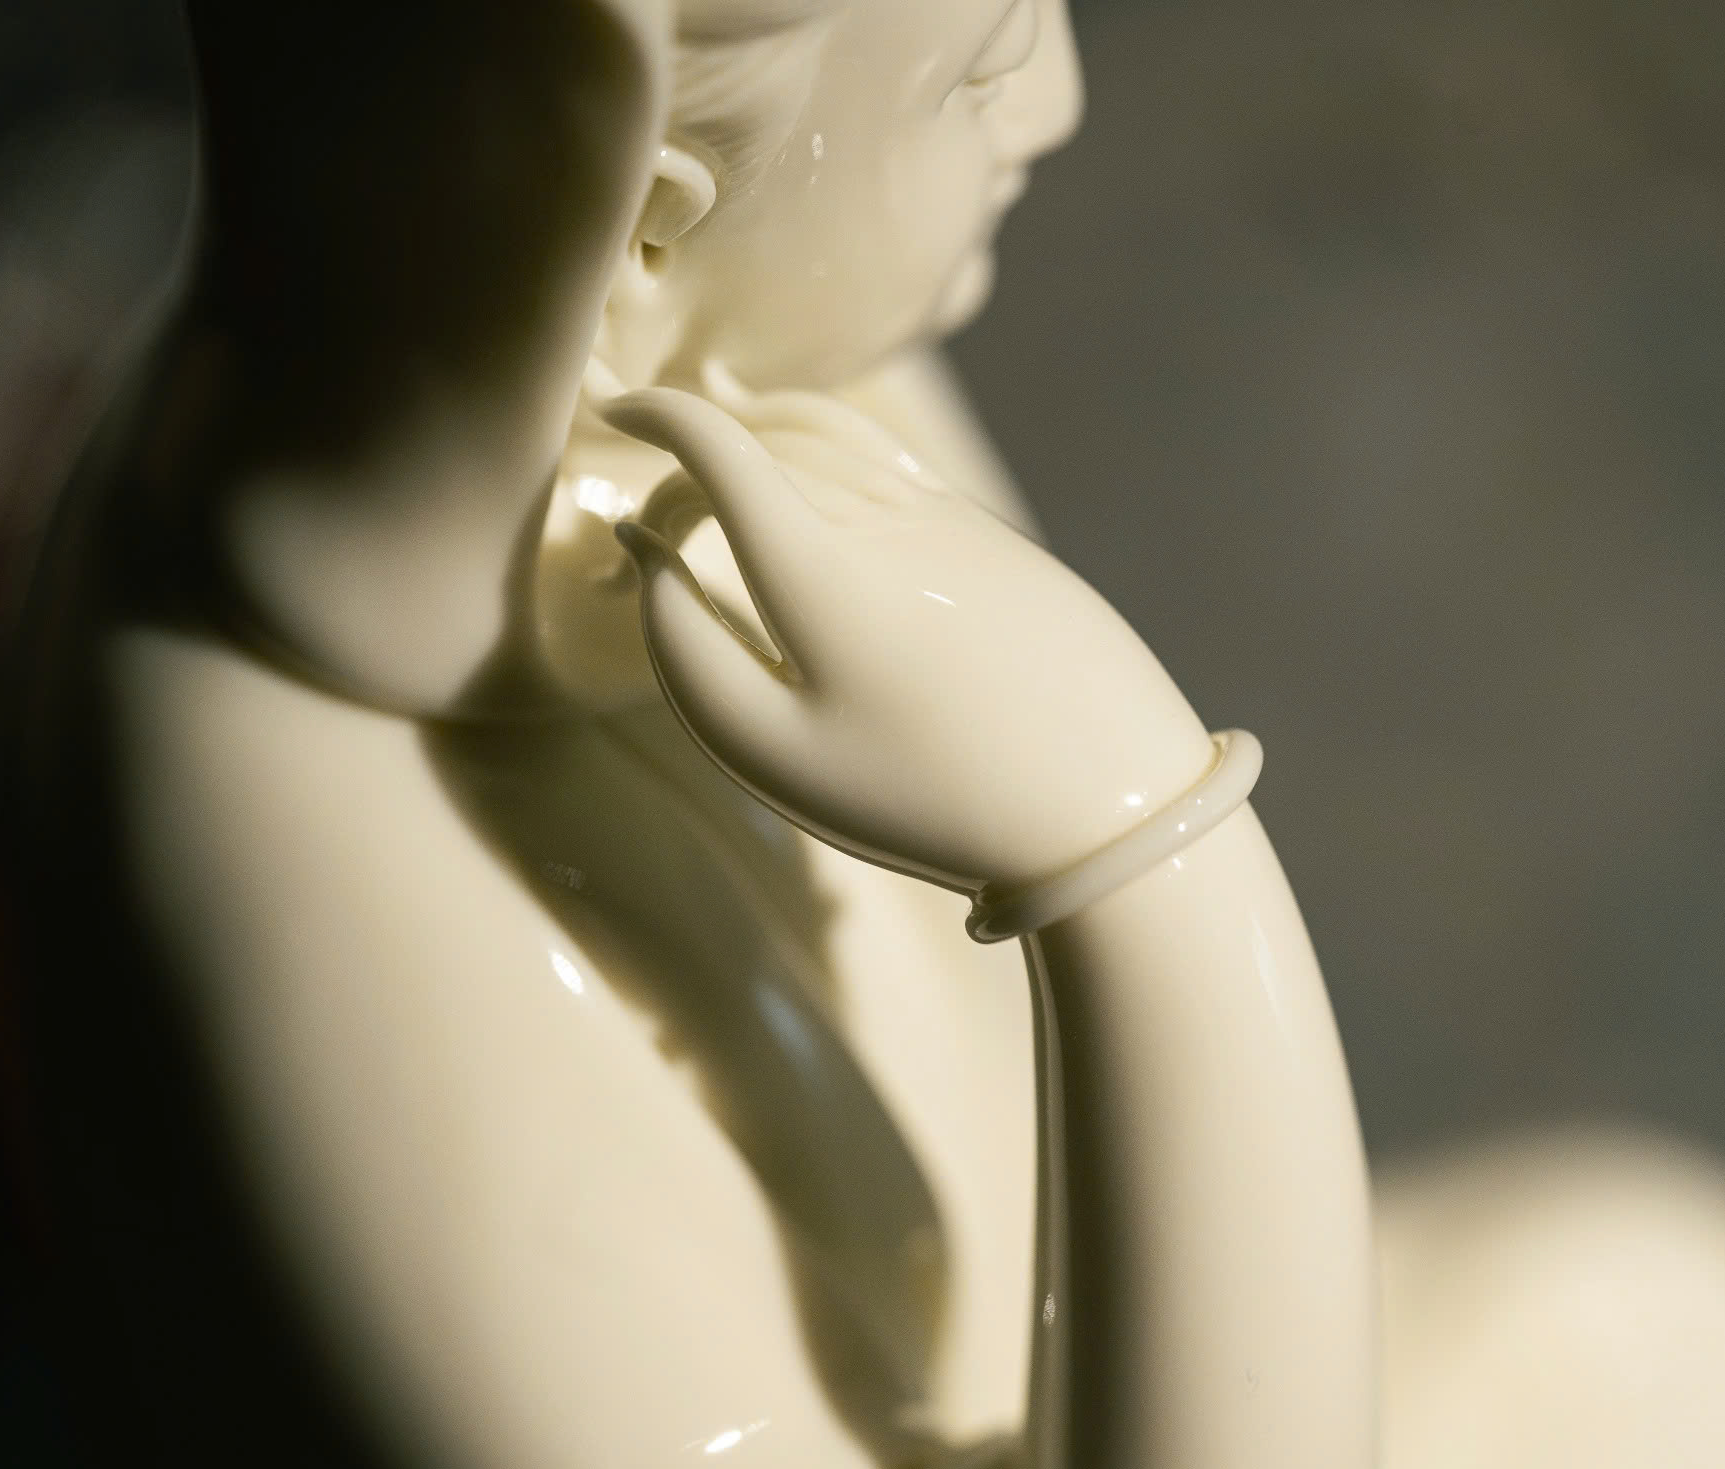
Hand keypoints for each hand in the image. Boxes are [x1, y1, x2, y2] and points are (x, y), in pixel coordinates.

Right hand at [605, 387, 1215, 891]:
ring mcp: (950, 520)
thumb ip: (685, 651)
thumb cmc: (925, 798)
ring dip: (765, 438)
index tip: (618, 411)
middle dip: (699, 453)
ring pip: (835, 438)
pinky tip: (818, 478)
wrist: (1106, 801)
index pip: (723, 445)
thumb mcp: (775, 754)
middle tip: (656, 510)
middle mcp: (886, 520)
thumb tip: (645, 554)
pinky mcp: (995, 538)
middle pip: (770, 439)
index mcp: (820, 570)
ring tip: (724, 460)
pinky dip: (833, 452)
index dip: (659, 415)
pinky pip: (893, 464)